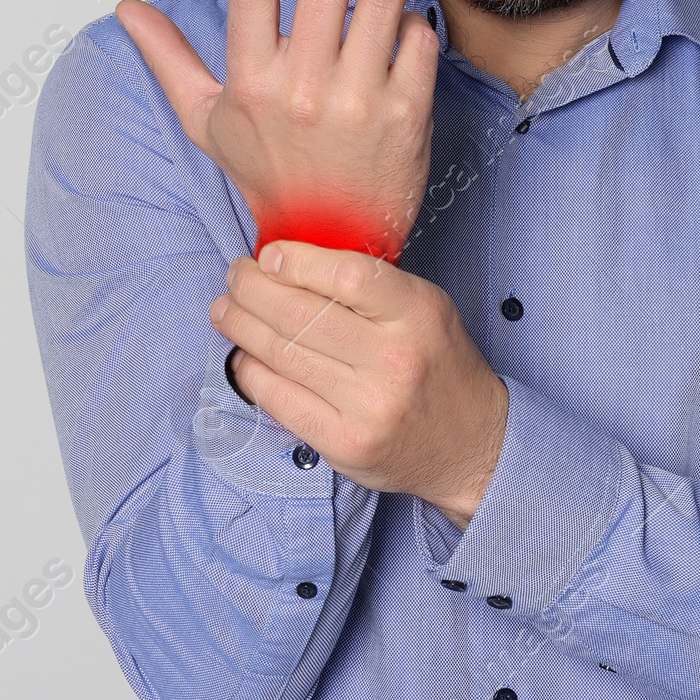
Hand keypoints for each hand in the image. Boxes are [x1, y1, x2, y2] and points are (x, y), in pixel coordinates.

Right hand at [116, 0, 438, 261]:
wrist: (329, 241)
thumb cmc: (270, 176)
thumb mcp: (209, 121)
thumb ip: (170, 61)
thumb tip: (128, 12)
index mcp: (251, 83)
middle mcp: (302, 91)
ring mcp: (356, 103)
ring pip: (380, 1)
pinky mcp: (405, 116)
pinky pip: (417, 40)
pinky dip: (415, 18)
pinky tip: (407, 18)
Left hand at [214, 240, 507, 527]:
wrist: (472, 445)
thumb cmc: (438, 363)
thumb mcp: (426, 307)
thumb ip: (371, 284)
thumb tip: (289, 259)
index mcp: (419, 314)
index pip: (347, 275)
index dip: (297, 261)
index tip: (270, 254)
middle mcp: (396, 360)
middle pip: (302, 315)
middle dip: (253, 289)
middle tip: (236, 276)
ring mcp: (368, 407)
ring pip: (283, 355)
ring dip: (241, 327)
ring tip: (226, 309)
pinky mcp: (344, 444)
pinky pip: (279, 400)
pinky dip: (250, 372)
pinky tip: (243, 355)